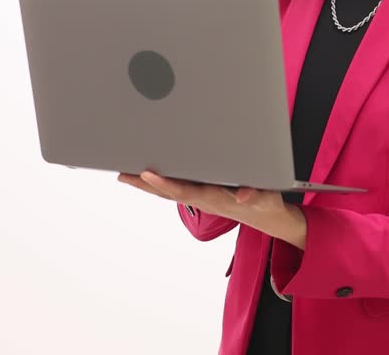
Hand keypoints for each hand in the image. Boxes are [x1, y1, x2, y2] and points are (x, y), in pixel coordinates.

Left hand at [117, 170, 298, 240]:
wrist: (266, 215)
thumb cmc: (264, 203)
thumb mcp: (265, 198)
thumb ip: (256, 195)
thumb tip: (244, 196)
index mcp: (214, 198)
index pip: (185, 190)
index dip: (165, 184)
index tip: (147, 174)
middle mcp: (202, 198)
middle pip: (168, 191)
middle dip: (145, 183)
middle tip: (122, 173)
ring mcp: (200, 197)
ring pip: (168, 190)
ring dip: (146, 184)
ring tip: (125, 173)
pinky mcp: (201, 193)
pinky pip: (175, 188)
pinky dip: (159, 183)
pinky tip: (148, 176)